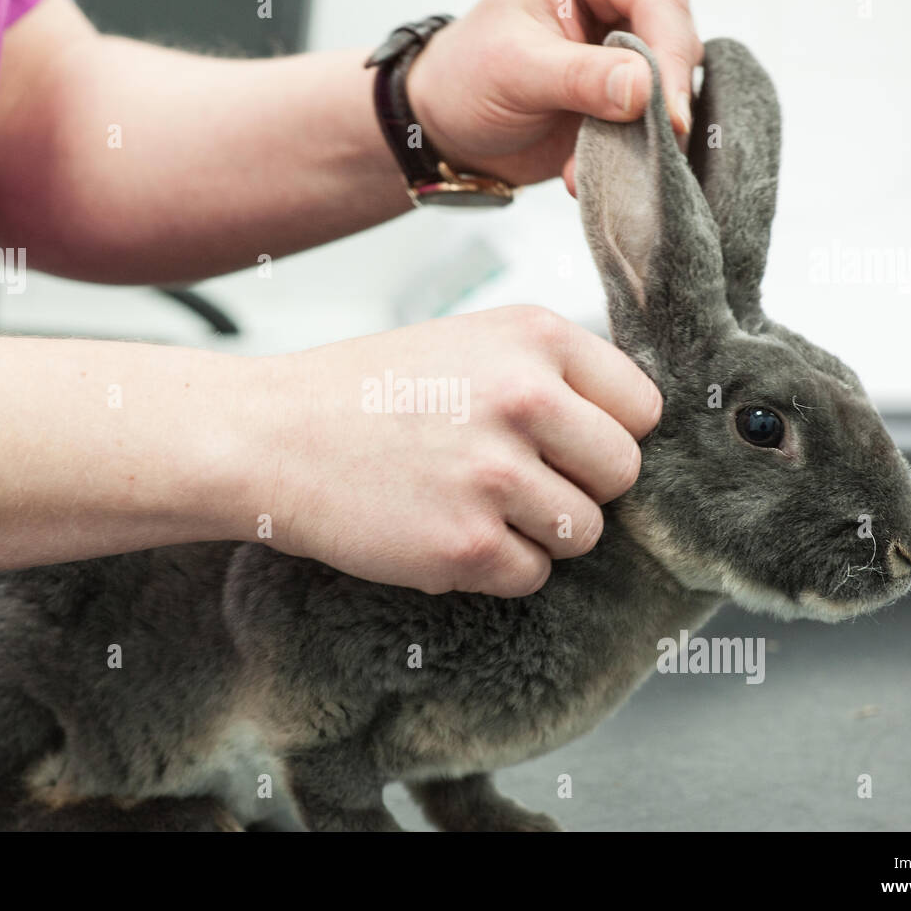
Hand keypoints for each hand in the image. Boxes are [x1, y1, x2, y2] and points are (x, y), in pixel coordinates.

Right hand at [250, 306, 661, 597]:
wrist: (268, 436)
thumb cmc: (364, 393)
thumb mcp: (469, 342)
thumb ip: (551, 374)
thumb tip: (625, 429)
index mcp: (535, 336)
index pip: (642, 407)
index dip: (607, 435)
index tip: (567, 446)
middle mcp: (527, 397)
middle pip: (623, 474)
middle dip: (580, 488)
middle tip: (516, 482)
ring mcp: (498, 473)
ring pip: (584, 533)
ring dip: (538, 533)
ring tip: (472, 504)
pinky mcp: (466, 543)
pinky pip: (531, 575)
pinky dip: (494, 568)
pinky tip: (443, 531)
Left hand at [406, 0, 702, 193]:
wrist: (446, 130)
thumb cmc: (465, 76)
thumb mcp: (515, 69)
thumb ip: (580, 76)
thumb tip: (644, 87)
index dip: (668, 49)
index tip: (669, 107)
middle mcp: (615, 5)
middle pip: (675, 39)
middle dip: (668, 95)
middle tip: (661, 139)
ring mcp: (622, 57)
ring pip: (670, 89)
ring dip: (649, 134)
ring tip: (614, 165)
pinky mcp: (622, 106)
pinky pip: (649, 129)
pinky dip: (629, 156)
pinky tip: (581, 176)